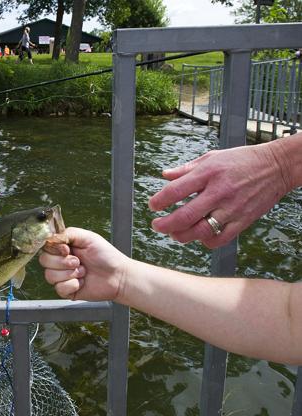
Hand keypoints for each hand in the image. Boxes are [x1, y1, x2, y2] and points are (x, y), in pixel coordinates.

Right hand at [39, 227, 129, 301]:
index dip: (54, 249)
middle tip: (78, 261)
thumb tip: (52, 237)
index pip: (46, 247)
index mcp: (64, 248)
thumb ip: (68, 233)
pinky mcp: (67, 290)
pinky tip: (82, 282)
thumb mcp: (88, 237)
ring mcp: (63, 277)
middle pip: (44, 261)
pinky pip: (59, 288)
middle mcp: (61, 262)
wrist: (118, 276)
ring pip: (49, 276)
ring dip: (69, 274)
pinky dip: (72, 285)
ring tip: (83, 272)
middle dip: (62, 262)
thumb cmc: (107, 256)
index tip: (67, 249)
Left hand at [148, 143, 289, 247]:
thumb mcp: (211, 157)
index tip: (153, 206)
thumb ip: (186, 169)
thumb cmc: (241, 160)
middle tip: (157, 225)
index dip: (159, 201)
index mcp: (208, 173)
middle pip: (184, 216)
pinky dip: (205, 241)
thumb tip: (165, 175)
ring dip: (181, 236)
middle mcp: (219, 192)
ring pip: (200, 231)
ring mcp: (232, 208)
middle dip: (164, 224)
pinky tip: (199, 236)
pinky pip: (220, 239)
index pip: (175, 191)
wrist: (277, 166)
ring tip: (174, 232)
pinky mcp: (244, 220)